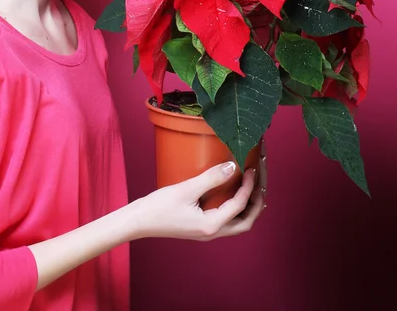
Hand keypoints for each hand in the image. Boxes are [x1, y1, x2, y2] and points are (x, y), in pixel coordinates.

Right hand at [131, 139, 266, 241]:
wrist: (138, 221)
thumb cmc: (158, 207)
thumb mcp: (186, 189)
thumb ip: (211, 178)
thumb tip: (233, 166)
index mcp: (211, 226)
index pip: (240, 205)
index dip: (249, 185)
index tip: (251, 166)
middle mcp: (213, 233)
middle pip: (247, 220)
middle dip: (257, 199)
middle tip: (260, 177)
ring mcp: (208, 231)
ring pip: (239, 222)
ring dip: (250, 204)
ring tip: (254, 184)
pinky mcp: (202, 226)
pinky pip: (228, 218)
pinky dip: (237, 206)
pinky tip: (235, 191)